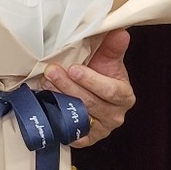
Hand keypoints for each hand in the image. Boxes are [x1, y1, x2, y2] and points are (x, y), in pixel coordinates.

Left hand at [41, 28, 133, 147]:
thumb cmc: (101, 73)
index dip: (92, 80)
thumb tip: (120, 31)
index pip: (111, 90)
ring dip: (61, 99)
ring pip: (79, 116)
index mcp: (124, 95)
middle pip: (91, 103)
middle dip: (69, 87)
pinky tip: (50, 109)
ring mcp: (101, 129)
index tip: (74, 69)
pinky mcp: (86, 138)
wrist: (93, 92)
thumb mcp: (108, 59)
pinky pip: (72, 134)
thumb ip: (113, 46)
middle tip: (52, 72)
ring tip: (46, 84)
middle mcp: (115, 115)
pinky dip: (60, 123)